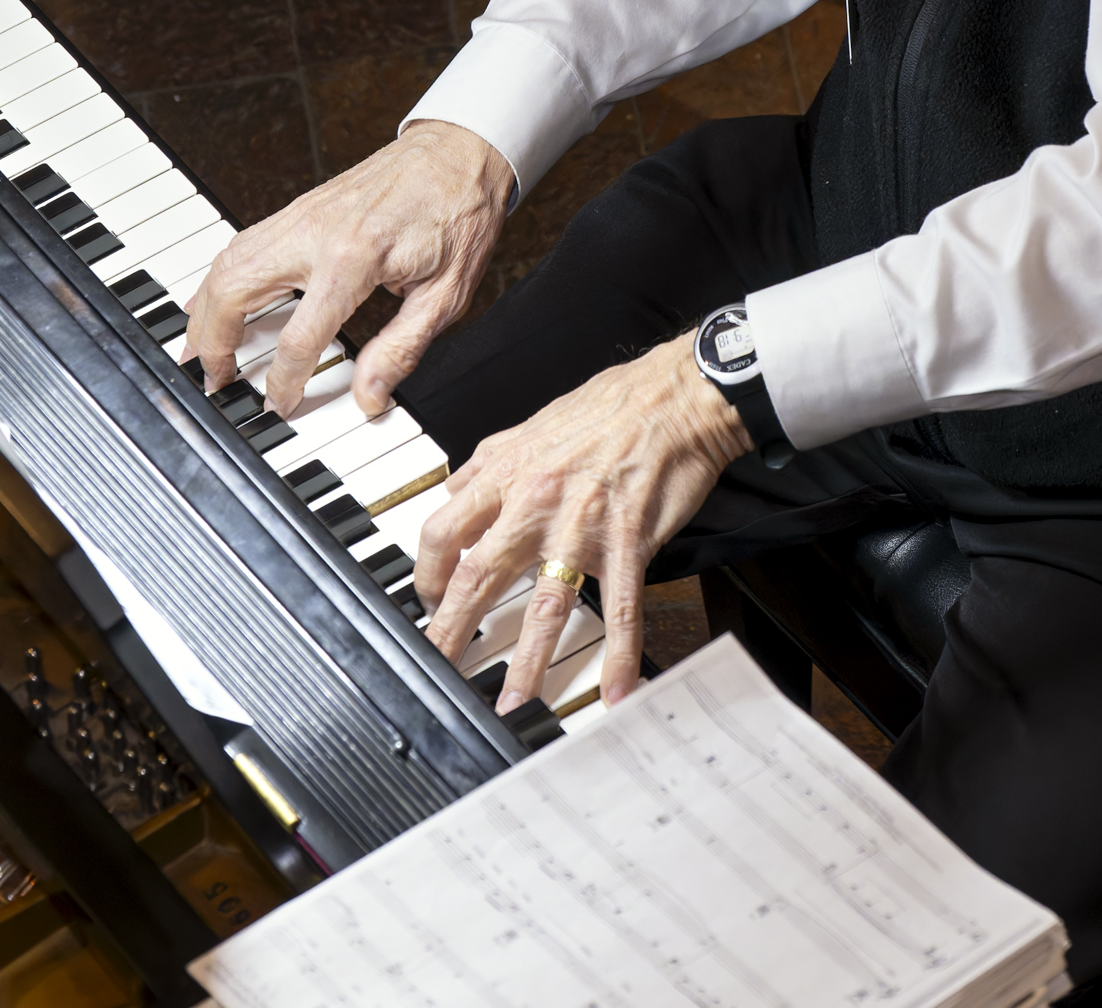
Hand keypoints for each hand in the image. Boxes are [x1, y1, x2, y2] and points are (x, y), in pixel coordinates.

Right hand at [185, 121, 513, 417]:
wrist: (459, 150)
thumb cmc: (458, 213)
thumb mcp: (446, 294)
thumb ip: (401, 350)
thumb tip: (370, 398)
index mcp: (353, 259)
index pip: (298, 337)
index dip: (283, 382)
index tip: (280, 405)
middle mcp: (314, 233)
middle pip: (235, 292)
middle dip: (215, 343)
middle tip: (217, 381)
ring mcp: (300, 215)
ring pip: (227, 264)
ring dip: (205, 311)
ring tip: (201, 351)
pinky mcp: (300, 208)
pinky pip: (241, 244)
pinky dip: (218, 277)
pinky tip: (212, 298)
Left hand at [416, 336, 752, 712]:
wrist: (674, 397)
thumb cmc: (609, 408)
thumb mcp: (532, 426)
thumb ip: (489, 462)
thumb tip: (455, 487)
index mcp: (508, 473)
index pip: (443, 530)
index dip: (426, 571)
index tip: (427, 599)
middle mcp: (536, 503)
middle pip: (477, 576)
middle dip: (452, 630)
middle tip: (438, 668)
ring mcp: (582, 526)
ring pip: (545, 605)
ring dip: (526, 663)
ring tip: (512, 704)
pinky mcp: (629, 542)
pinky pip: (621, 608)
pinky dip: (621, 653)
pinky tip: (619, 690)